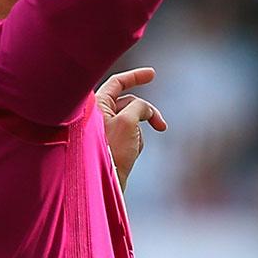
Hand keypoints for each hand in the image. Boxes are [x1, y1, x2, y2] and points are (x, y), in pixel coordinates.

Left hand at [97, 68, 166, 184]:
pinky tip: (130, 156)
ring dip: (139, 133)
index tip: (152, 74)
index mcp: (96, 104)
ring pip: (133, 121)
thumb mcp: (128, 121)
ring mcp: (105, 129)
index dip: (136, 76)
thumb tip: (145, 109)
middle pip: (130, 103)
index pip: (117, 82)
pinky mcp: (112, 143)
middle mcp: (98, 114)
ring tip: (132, 148)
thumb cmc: (111, 151)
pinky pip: (132, 135)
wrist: (103, 183)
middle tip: (162, 126)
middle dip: (147, 113)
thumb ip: (139, 107)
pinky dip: (136, 143)